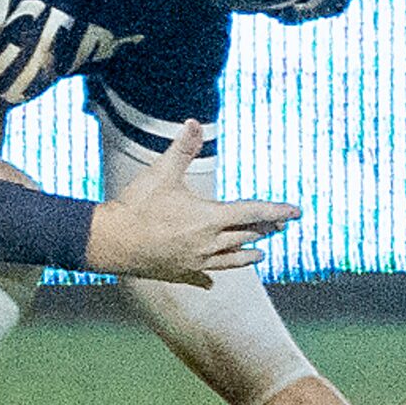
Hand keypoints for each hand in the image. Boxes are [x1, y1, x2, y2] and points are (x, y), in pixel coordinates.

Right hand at [85, 121, 297, 287]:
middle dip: (266, 229)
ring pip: (231, 260)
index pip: (253, 212)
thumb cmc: (137, 206)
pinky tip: (214, 282)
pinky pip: (201, 277)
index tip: (297, 212)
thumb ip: (183, 149)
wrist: (109, 242)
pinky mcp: (179, 274)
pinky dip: (211, 277)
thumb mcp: (162, 172)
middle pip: (246, 236)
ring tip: (261, 254)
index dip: (277, 210)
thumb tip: (195, 122)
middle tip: (282, 225)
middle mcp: (208, 243)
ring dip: (248, 255)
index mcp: (209, 218)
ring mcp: (195, 262)